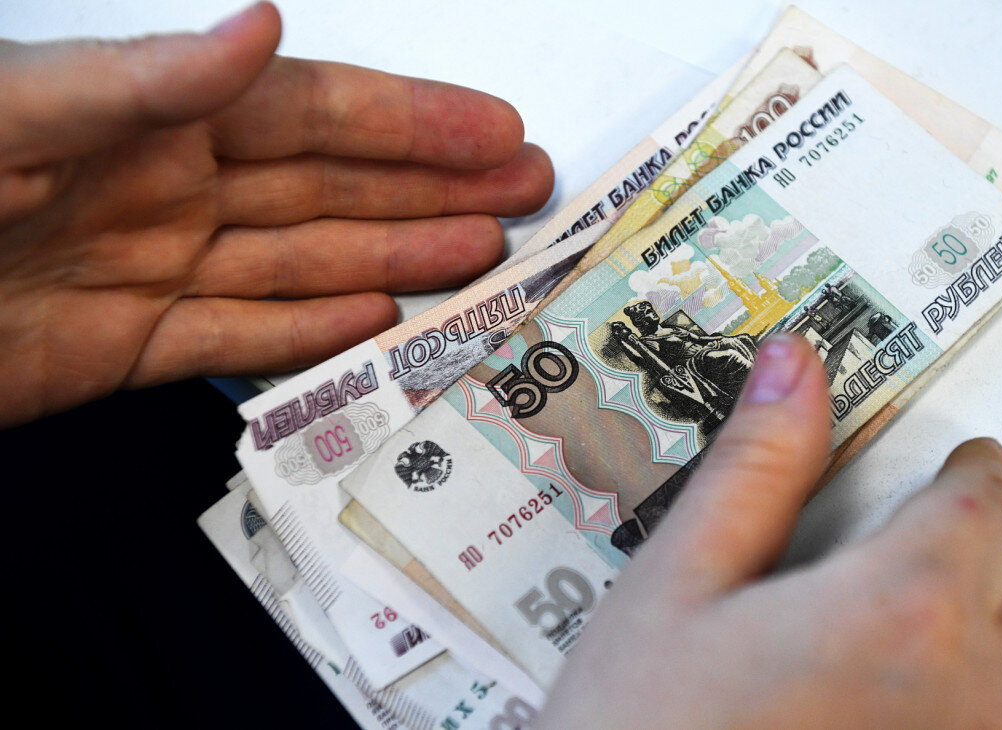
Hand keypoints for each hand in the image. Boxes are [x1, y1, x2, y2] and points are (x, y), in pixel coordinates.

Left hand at [0, 2, 552, 426]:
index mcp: (152, 115)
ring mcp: (159, 269)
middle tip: (527, 194)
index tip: (495, 131)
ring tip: (482, 258)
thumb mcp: (20, 114)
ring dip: (397, 255)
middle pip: (330, 185)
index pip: (311, 111)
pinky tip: (380, 320)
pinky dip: (314, 332)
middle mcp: (171, 186)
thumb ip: (146, 80)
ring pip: (305, 260)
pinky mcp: (130, 348)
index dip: (410, 121)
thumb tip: (265, 26)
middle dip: (431, 187)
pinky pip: (243, 338)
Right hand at [538, 334, 1001, 727]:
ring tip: (873, 626)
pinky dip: (952, 700)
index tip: (956, 459)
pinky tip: (859, 694)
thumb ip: (754, 468)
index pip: (984, 506)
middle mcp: (961, 698)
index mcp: (901, 613)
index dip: (969, 470)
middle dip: (976, 553)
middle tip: (900, 544)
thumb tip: (792, 371)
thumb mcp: (678, 582)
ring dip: (974, 631)